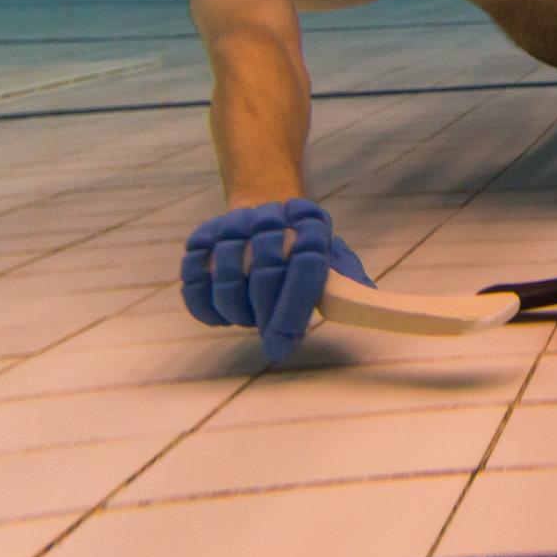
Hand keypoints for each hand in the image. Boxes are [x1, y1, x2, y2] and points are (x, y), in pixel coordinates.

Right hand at [180, 198, 370, 361]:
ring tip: (251, 318)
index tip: (284, 345)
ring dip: (236, 312)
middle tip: (271, 340)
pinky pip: (192, 278)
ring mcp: (233, 223)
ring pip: (225, 277)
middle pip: (264, 271)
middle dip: (266, 316)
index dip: (293, 309)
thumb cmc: (303, 246)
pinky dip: (204, 306)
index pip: (305, 264)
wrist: (266, 211)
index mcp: (310, 223)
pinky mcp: (202, 235)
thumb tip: (364, 296)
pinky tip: (223, 314)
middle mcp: (270, 216)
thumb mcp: (331, 256)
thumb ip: (345, 278)